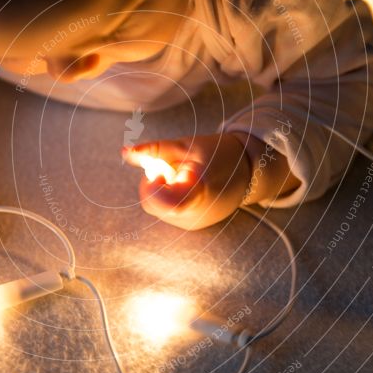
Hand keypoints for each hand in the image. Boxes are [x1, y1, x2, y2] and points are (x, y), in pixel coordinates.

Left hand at [122, 134, 251, 229]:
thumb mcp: (184, 146)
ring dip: (162, 191)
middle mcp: (195, 215)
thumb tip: (124, 152)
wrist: (248, 170)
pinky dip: (171, 198)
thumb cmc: (216, 153)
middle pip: (151, 204)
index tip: (161, 171)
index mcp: (195, 192)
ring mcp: (194, 224)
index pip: (156, 201)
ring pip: (158, 209)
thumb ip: (153, 150)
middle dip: (154, 184)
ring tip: (185, 178)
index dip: (151, 185)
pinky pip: (168, 213)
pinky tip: (189, 189)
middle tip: (174, 169)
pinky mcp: (194, 226)